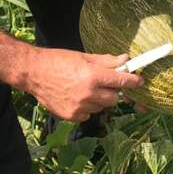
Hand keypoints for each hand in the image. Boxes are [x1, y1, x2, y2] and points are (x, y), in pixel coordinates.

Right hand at [23, 48, 142, 122]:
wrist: (33, 73)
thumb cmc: (58, 60)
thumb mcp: (84, 57)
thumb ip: (106, 61)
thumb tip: (125, 59)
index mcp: (92, 76)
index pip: (122, 82)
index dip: (133, 82)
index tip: (139, 81)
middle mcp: (88, 94)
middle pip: (114, 98)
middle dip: (112, 91)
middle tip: (103, 83)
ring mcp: (79, 107)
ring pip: (101, 107)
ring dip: (98, 99)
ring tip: (84, 88)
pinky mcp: (71, 116)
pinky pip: (88, 114)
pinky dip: (86, 107)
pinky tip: (76, 97)